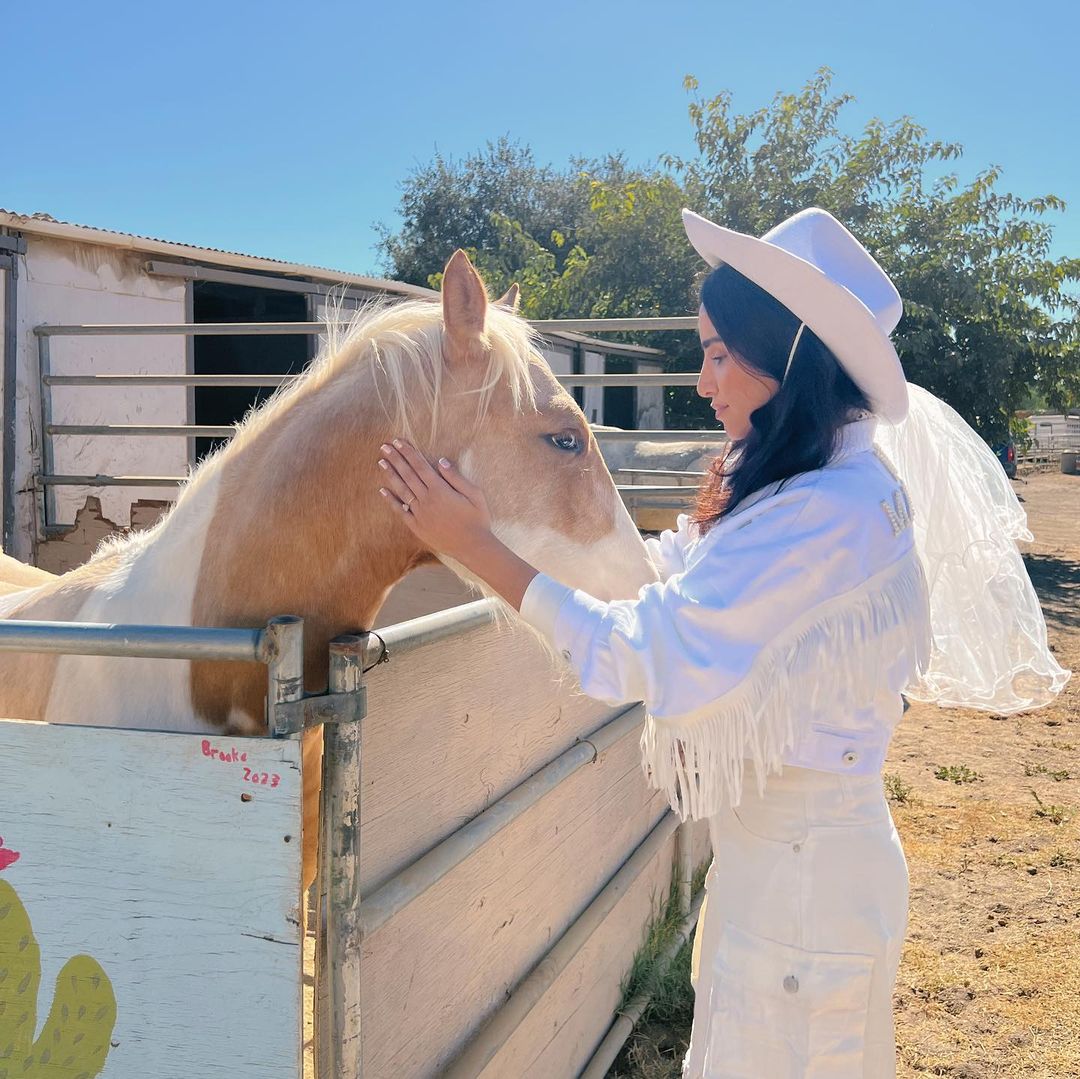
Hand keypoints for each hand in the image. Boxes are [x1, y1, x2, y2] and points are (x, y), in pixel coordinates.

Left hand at [377, 439, 493, 557]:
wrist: (472, 547)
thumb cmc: (477, 519)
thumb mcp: (475, 494)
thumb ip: (456, 477)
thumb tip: (440, 461)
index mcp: (440, 490)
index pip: (420, 466)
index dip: (408, 453)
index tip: (398, 442)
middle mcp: (427, 500)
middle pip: (408, 475)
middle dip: (396, 459)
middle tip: (384, 447)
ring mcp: (420, 514)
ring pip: (402, 490)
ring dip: (391, 475)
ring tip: (381, 462)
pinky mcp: (417, 526)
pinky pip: (401, 511)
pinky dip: (391, 500)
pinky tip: (383, 490)